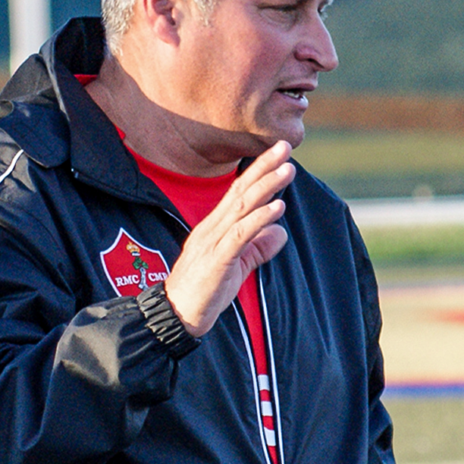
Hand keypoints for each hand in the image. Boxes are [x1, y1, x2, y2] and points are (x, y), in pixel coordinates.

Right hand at [164, 141, 295, 337]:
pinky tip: (277, 207)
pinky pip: (240, 235)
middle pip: (240, 192)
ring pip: (242, 208)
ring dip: (266, 187)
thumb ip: (258, 248)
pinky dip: (259, 219)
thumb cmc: (204, 292)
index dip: (258, 171)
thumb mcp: (237, 266)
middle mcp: (212, 228)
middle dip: (264, 168)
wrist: (176, 316)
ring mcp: (212, 242)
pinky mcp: (217, 260)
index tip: (278, 154)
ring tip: (288, 170)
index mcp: (214, 227)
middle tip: (285, 147)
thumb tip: (281, 232)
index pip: (238, 192)